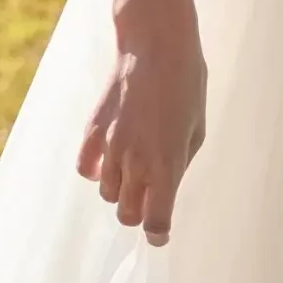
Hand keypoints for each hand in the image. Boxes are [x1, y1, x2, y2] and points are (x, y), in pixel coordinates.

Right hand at [76, 4, 207, 246]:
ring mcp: (111, 147)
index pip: (156, 220)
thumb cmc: (187, 86)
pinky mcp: (93, 131)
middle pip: (128, 214)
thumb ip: (179, 165)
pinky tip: (109, 160)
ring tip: (135, 171)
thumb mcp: (196, 130)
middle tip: (150, 201)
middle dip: (140, 214)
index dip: (158, 233)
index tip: (159, 235)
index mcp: (167, 166)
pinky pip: (86, 168)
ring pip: (108, 193)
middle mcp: (135, 162)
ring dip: (121, 191)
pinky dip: (96, 171)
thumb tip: (166, 186)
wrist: (156, 47)